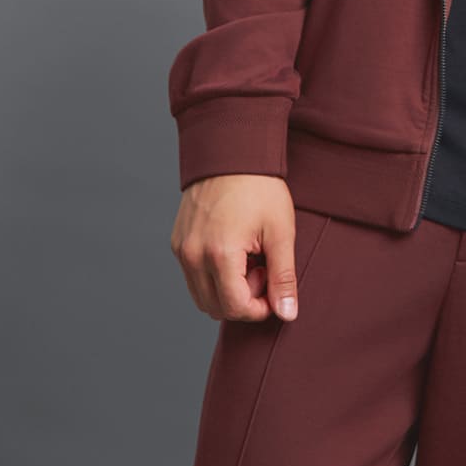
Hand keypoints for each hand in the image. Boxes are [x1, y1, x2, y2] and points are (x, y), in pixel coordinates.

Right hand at [170, 174, 299, 323]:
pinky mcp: (178, 243)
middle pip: (216, 308)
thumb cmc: (260, 188)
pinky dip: (214, 278)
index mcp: (219, 253)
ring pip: (202, 296)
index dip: (260, 308)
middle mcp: (193, 255)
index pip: (235, 307)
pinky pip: (193, 278)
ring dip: (228, 291)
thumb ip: (283, 277)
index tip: (274, 287)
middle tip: (263, 269)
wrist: (232, 152)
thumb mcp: (280, 232)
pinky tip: (235, 252)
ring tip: (249, 260)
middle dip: (244, 300)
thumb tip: (287, 313)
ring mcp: (182, 249)